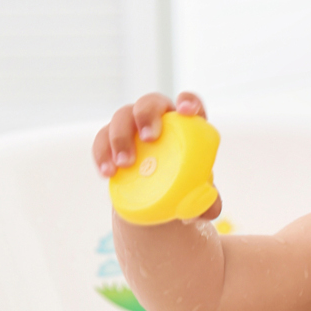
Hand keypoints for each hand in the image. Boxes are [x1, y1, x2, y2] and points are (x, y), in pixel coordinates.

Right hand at [92, 92, 221, 218]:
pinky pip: (102, 139)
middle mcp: (158, 119)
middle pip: (150, 103)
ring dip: (121, 137)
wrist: (155, 201)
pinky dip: (102, 154)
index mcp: (185, 125)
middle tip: (149, 139)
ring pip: (122, 116)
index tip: (186, 111)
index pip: (189, 103)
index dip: (188, 101)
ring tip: (125, 164)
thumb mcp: (198, 196)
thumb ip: (208, 202)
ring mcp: (132, 127)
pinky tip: (107, 173)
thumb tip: (208, 209)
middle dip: (147, 115)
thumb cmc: (182, 189)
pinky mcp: (111, 141)